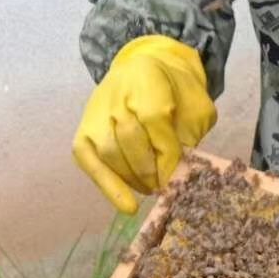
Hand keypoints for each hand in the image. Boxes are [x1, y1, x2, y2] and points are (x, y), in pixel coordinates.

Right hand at [72, 36, 215, 213]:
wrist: (149, 72)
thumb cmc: (177, 95)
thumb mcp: (195, 108)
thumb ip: (190, 135)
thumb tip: (180, 174)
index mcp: (146, 76)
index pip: (152, 118)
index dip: (166, 151)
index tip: (177, 173)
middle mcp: (115, 93)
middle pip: (128, 137)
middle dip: (150, 169)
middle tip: (165, 186)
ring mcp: (95, 113)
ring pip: (109, 151)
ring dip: (132, 178)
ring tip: (151, 189)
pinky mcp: (82, 132)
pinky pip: (88, 160)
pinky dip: (108, 185)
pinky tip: (126, 204)